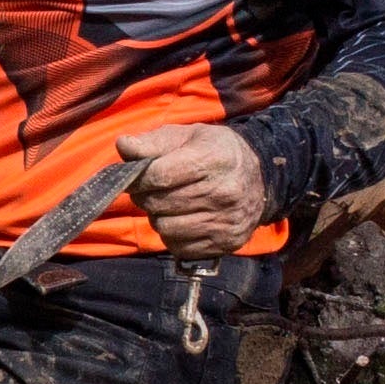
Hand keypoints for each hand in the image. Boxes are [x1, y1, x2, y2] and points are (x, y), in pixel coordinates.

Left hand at [119, 121, 271, 261]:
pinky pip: (180, 247)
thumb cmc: (216, 152)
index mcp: (213, 159)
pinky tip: (183, 219)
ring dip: (159, 217)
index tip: (132, 178)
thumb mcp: (188, 136)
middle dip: (146, 197)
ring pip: (166, 228)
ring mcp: (226, 221)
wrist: (261, 177)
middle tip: (152, 190)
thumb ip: (153, 142)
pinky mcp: (226, 242)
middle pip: (160, 204)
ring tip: (169, 204)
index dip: (138, 179)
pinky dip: (173, 235)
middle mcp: (224, 192)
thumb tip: (123, 145)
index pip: (159, 175)